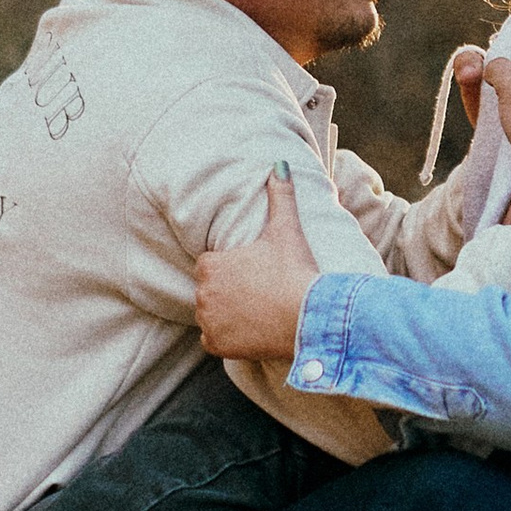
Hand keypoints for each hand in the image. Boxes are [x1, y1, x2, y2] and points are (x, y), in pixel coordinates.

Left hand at [194, 168, 319, 364]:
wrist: (307, 317)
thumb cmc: (295, 271)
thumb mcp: (286, 230)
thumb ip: (280, 195)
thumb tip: (278, 165)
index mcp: (210, 265)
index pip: (210, 264)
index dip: (231, 267)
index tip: (253, 271)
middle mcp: (202, 293)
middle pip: (209, 289)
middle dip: (227, 289)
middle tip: (257, 290)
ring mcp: (208, 322)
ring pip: (209, 314)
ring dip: (224, 313)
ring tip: (255, 310)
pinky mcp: (217, 346)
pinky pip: (212, 339)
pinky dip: (226, 337)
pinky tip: (248, 330)